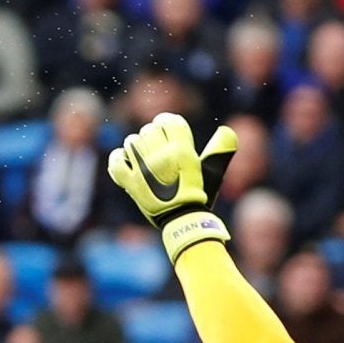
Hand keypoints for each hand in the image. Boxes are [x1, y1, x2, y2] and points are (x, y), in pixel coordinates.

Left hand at [107, 113, 239, 261]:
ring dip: (136, 146)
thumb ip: (219, 149)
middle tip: (156, 147)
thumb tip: (227, 131)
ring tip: (142, 156)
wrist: (183, 221)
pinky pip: (116, 162)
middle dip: (152, 135)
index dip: (165, 121)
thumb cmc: (199, 195)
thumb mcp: (213, 171)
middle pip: (149, 130)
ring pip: (132, 142)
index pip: (168, 121)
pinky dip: (118, 158)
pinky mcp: (130, 183)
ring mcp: (144, 170)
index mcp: (182, 151)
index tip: (165, 128)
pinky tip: (125, 161)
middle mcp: (162, 157)